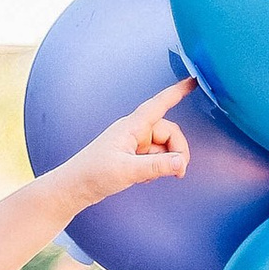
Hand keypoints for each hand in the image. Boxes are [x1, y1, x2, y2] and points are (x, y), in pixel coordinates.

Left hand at [59, 83, 192, 210]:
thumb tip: (180, 162)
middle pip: (168, 133)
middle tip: (178, 171)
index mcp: (132, 127)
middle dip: (177, 151)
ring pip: (164, 148)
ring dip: (165, 163)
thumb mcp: (128, 170)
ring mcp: (134, 144)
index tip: (194, 82)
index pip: (159, 104)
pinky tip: (144, 178)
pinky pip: (155, 157)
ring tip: (151, 177)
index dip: (177, 92)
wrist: (75, 187)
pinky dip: (156, 168)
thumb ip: (157, 166)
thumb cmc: (93, 173)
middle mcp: (134, 132)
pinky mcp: (132, 156)